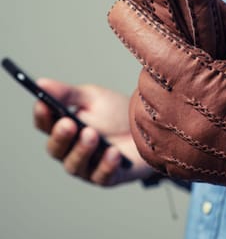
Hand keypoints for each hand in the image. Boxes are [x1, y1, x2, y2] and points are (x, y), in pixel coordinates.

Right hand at [34, 79, 154, 185]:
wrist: (150, 128)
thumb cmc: (117, 113)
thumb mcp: (94, 98)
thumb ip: (68, 94)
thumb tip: (41, 83)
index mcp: (64, 128)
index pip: (45, 124)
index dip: (42, 116)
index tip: (43, 104)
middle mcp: (70, 150)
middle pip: (56, 148)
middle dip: (61, 136)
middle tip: (69, 123)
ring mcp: (88, 166)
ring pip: (76, 164)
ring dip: (83, 149)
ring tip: (92, 133)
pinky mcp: (108, 177)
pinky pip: (103, 175)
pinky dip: (107, 164)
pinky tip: (114, 152)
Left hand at [104, 0, 225, 225]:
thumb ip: (215, 12)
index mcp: (200, 84)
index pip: (146, 40)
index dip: (133, 20)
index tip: (124, 8)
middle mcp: (179, 119)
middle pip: (145, 71)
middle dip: (159, 60)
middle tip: (184, 60)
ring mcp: (170, 146)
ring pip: (142, 99)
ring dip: (159, 88)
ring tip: (191, 90)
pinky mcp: (165, 163)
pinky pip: (144, 127)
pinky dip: (158, 115)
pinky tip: (185, 112)